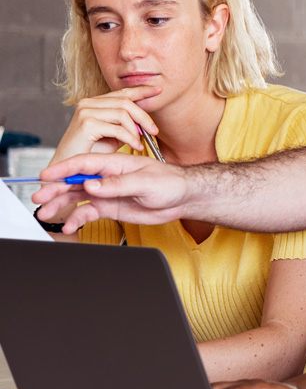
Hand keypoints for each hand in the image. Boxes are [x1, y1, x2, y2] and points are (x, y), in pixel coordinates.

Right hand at [31, 152, 189, 232]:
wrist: (183, 198)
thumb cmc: (170, 182)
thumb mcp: (145, 181)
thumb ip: (117, 184)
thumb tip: (92, 184)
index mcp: (114, 164)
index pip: (84, 164)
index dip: (63, 169)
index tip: (45, 175)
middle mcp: (107, 177)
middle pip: (75, 181)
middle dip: (55, 189)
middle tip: (39, 198)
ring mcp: (107, 192)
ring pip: (78, 197)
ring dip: (61, 205)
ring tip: (47, 214)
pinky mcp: (110, 207)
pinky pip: (89, 212)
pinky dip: (78, 218)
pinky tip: (71, 224)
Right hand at [53, 85, 162, 159]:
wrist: (68, 167)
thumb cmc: (91, 152)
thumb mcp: (113, 134)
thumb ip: (126, 123)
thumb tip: (145, 120)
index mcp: (94, 103)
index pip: (122, 92)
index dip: (142, 91)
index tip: (159, 90)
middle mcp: (88, 103)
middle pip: (126, 101)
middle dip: (144, 116)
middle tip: (154, 131)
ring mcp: (86, 112)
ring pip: (123, 113)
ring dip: (136, 130)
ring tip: (140, 143)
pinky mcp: (86, 124)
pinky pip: (118, 128)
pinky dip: (130, 138)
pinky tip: (135, 147)